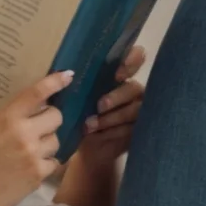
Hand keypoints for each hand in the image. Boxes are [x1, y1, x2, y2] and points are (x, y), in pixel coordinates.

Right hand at [0, 70, 72, 205]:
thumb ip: (3, 120)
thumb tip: (23, 111)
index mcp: (6, 118)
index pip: (36, 93)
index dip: (55, 82)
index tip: (68, 76)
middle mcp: (24, 133)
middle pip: (57, 116)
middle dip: (50, 119)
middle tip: (39, 126)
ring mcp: (33, 155)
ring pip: (56, 140)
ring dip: (47, 142)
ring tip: (30, 150)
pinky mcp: (39, 175)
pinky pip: (54, 162)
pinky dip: (45, 163)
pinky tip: (30, 167)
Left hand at [77, 45, 145, 171]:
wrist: (76, 147)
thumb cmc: (73, 115)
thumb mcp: (68, 97)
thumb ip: (69, 83)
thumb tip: (67, 74)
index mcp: (116, 75)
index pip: (135, 58)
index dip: (132, 61)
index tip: (117, 74)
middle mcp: (130, 90)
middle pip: (134, 88)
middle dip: (117, 97)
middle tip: (99, 106)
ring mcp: (138, 110)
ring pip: (136, 110)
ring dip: (113, 117)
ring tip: (91, 125)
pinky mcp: (138, 130)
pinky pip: (133, 128)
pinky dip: (115, 131)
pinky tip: (99, 135)